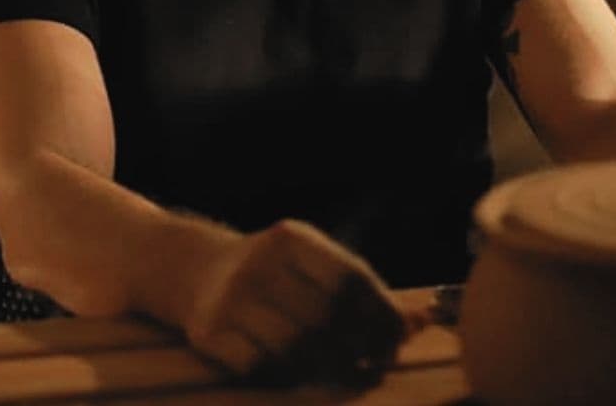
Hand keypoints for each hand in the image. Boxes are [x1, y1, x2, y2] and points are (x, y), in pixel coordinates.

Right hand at [173, 218, 412, 386]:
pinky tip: (300, 373)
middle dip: (359, 348)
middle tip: (374, 364)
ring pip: (296, 348)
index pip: (351, 280)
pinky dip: (289, 376)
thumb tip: (422, 322)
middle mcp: (258, 263)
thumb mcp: (314, 264)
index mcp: (291, 240)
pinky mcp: (210, 332)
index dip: (381, 316)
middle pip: (326, 319)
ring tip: (344, 372)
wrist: (193, 269)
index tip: (396, 340)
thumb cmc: (274, 274)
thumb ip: (364, 291)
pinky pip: (263, 366)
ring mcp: (230, 298)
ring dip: (329, 369)